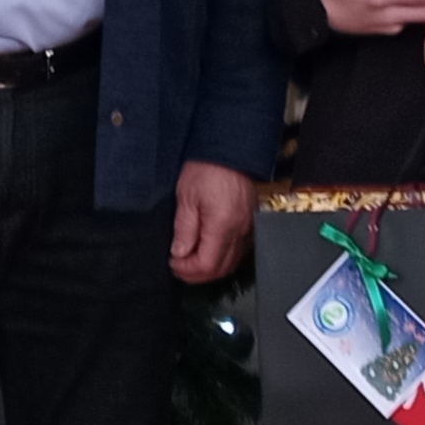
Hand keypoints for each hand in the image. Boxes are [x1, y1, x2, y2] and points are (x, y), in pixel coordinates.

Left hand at [171, 161, 254, 284]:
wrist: (230, 150)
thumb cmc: (207, 168)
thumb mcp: (186, 197)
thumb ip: (184, 229)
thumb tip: (180, 253)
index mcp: (223, 225)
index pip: (206, 264)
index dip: (187, 270)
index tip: (173, 262)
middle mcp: (240, 231)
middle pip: (221, 269)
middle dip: (197, 273)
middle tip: (179, 265)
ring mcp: (249, 229)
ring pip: (231, 263)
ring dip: (210, 268)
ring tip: (190, 259)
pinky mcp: (251, 224)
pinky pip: (239, 252)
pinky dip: (222, 257)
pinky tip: (208, 250)